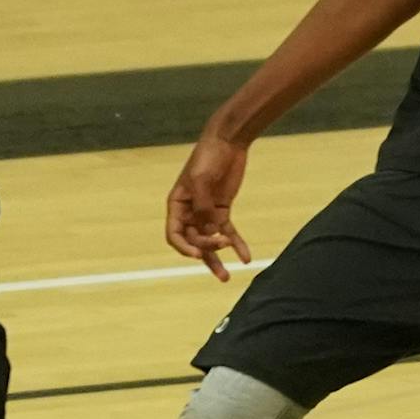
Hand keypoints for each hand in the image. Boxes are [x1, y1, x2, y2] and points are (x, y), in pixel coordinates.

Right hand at [166, 133, 252, 280]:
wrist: (228, 142)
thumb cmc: (208, 157)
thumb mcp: (202, 179)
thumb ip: (203, 205)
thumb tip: (209, 226)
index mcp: (177, 205)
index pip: (174, 235)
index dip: (184, 248)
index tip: (197, 254)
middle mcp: (189, 212)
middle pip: (194, 240)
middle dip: (207, 247)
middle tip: (222, 244)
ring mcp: (206, 213)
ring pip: (210, 242)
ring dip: (217, 258)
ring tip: (227, 276)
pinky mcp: (223, 211)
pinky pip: (228, 232)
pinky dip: (237, 245)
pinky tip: (245, 258)